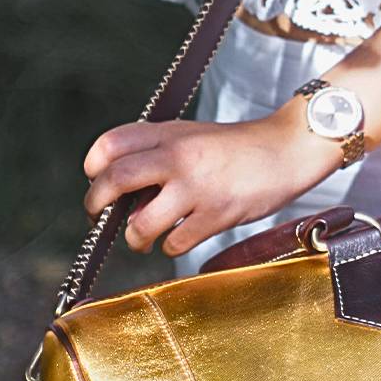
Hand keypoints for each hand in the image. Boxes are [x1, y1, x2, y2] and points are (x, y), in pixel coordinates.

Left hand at [81, 110, 339, 259]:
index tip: (97, 181)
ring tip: (141, 238)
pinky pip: (175, 244)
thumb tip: (124, 197)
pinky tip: (182, 237)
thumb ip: (157, 156)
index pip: (111, 143)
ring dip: (134, 238)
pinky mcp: (216, 214)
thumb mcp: (192, 135)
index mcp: (169, 133)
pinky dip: (172, 246)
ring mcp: (197, 187)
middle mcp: (178, 156)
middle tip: (99, 215)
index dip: (93, 166)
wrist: (287, 149)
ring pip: (140, 224)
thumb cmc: (237, 148)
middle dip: (96, 204)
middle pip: (114, 180)